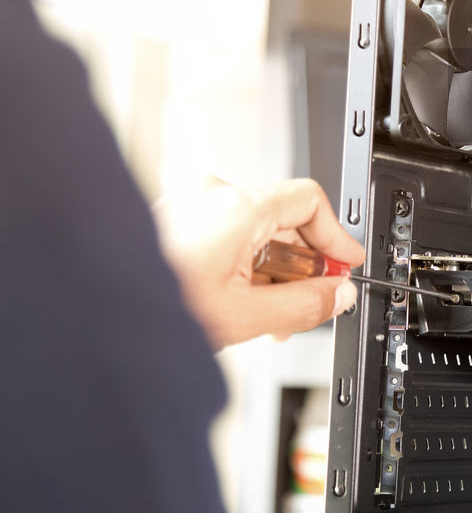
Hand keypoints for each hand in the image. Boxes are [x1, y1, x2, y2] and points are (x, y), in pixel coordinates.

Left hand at [154, 177, 365, 349]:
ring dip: (271, 270)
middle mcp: (212, 195)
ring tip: (268, 316)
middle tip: (312, 302)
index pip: (310, 201)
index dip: (336, 236)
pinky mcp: (171, 221)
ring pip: (253, 231)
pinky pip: (225, 235)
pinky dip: (242, 265)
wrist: (86, 317)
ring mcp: (187, 206)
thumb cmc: (150, 311)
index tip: (345, 265)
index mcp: (236, 206)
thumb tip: (337, 297)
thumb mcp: (245, 317)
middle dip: (303, 264)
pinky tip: (238, 304)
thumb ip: (305, 305)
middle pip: (283, 218)